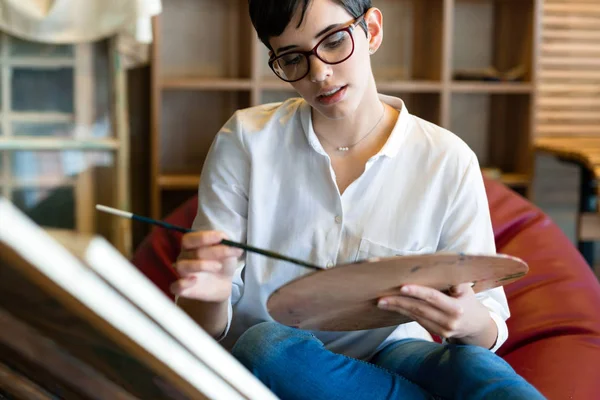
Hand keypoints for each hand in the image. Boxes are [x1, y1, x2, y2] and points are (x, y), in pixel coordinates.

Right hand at [170, 231, 243, 302]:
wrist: (224, 283)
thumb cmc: (222, 262)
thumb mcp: (228, 250)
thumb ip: (226, 242)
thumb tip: (224, 237)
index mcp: (191, 245)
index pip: (190, 238)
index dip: (204, 237)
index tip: (221, 237)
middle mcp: (184, 257)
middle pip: (191, 252)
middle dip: (212, 251)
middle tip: (228, 252)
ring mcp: (183, 274)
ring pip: (182, 266)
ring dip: (201, 265)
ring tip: (218, 266)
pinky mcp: (184, 289)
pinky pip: (175, 287)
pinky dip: (182, 284)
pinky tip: (194, 281)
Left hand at [377, 283, 496, 346]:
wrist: (475, 325)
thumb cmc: (467, 299)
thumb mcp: (466, 288)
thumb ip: (455, 280)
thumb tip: (440, 267)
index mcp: (456, 308)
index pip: (434, 298)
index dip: (418, 292)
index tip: (402, 287)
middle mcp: (449, 321)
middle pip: (420, 309)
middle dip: (399, 302)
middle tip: (382, 297)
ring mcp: (442, 330)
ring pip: (415, 316)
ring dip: (397, 308)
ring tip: (381, 302)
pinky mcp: (435, 333)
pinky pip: (417, 320)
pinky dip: (404, 312)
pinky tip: (393, 306)